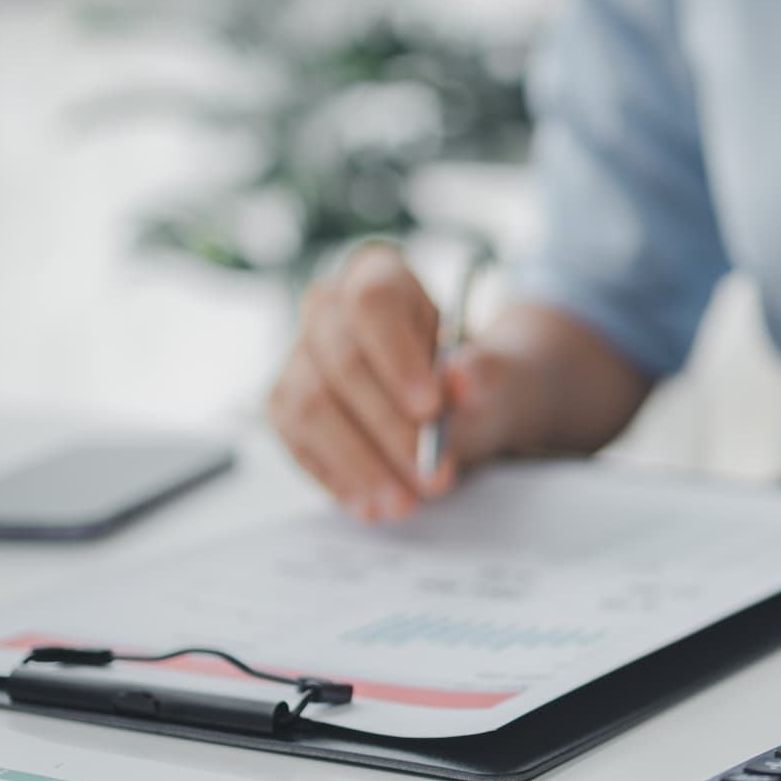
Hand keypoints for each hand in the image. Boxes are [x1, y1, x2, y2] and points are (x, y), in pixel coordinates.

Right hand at [268, 244, 523, 521]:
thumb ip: (485, 375)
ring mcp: (298, 357)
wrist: (454, 408)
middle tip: (432, 478)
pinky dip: (338, 479)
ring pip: (311, 408)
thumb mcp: (495, 376)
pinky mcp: (286, 407)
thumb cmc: (469, 381)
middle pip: (342, 362)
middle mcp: (327, 308)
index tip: (431, 410)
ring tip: (403, 503)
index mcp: (378, 275)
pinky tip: (372, 504)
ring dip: (360, 463)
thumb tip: (464, 380)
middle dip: (389, 429)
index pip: (374, 303)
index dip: (398, 358)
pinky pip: (298, 444)